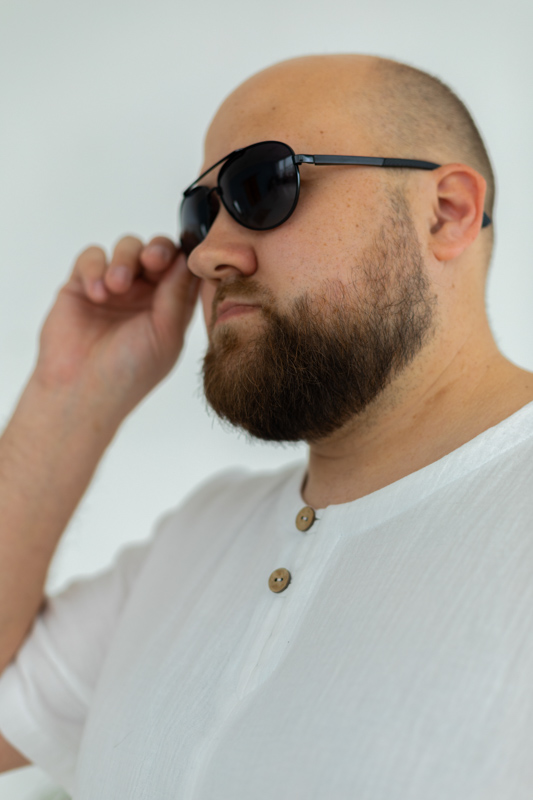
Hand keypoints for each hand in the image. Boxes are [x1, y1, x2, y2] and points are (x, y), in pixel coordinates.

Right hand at [34, 234, 200, 418]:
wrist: (82, 391)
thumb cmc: (129, 373)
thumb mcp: (165, 335)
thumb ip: (176, 295)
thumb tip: (189, 260)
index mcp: (170, 308)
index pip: (184, 269)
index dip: (186, 257)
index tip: (184, 257)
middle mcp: (145, 295)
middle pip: (157, 251)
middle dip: (157, 250)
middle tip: (152, 261)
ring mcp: (115, 289)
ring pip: (127, 248)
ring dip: (125, 260)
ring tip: (117, 287)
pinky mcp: (82, 285)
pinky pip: (92, 257)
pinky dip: (95, 268)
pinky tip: (97, 294)